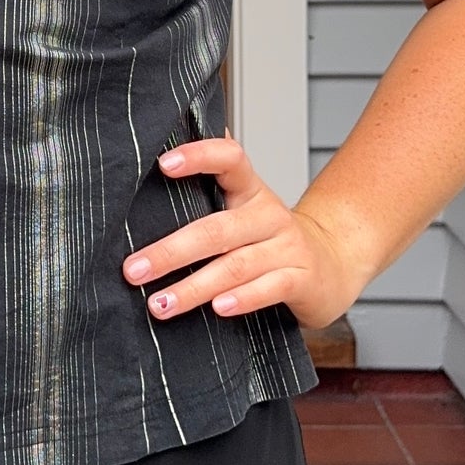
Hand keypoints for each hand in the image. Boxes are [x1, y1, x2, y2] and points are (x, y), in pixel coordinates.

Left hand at [122, 137, 366, 333]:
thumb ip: (210, 191)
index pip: (229, 159)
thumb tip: (159, 162)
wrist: (331, 264)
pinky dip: (243, 298)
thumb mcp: (243, 209)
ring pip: (235, 265)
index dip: (199, 156)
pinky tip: (218, 308)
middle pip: (216, 229)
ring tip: (159, 303)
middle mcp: (269, 215)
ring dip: (193, 287)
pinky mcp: (301, 279)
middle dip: (170, 252)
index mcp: (250, 191)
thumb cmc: (270, 239)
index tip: (164, 164)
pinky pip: (269, 288)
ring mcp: (287, 247)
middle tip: (133, 269)